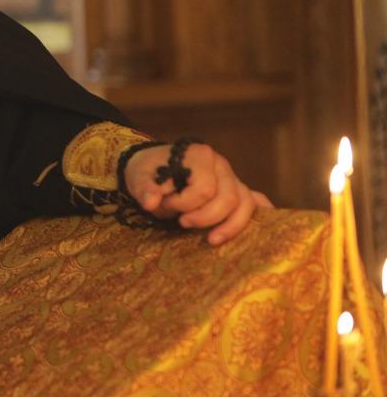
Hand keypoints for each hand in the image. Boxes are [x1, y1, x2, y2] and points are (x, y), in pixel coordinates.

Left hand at [123, 143, 272, 244]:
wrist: (151, 166)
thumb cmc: (147, 171)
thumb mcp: (138, 177)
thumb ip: (145, 189)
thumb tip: (151, 203)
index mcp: (200, 156)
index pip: (205, 188)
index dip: (185, 204)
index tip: (165, 206)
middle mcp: (221, 165)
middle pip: (229, 198)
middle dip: (206, 217)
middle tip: (182, 223)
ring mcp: (231, 177)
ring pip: (246, 203)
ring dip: (231, 225)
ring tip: (211, 240)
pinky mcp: (234, 189)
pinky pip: (255, 201)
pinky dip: (258, 215)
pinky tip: (257, 231)